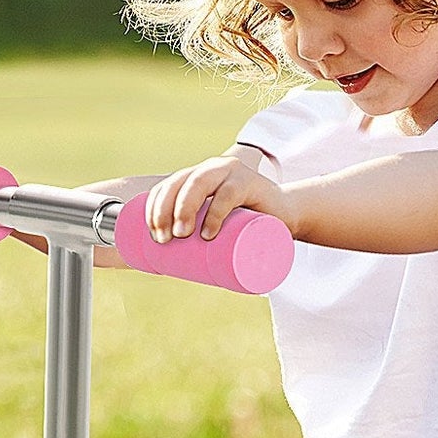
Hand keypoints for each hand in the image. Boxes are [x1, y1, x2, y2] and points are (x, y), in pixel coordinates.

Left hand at [145, 154, 288, 243]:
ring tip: (181, 235)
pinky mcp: (251, 183)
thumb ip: (198, 238)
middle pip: (178, 184)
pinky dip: (216, 212)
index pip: (167, 186)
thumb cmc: (246, 226)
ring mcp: (231, 173)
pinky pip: (228, 194)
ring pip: (199, 183)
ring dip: (184, 207)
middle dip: (164, 210)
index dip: (153, 206)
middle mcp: (211, 169)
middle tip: (164, 240)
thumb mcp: (218, 226)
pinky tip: (208, 232)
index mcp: (197, 177)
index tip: (151, 234)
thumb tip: (166, 268)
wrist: (286, 216)